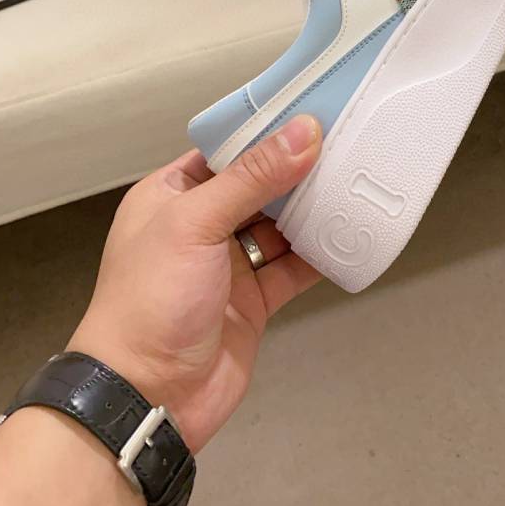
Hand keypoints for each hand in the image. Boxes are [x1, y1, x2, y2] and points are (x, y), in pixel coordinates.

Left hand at [69, 114, 321, 452]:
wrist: (146, 397)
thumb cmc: (150, 300)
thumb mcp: (195, 223)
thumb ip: (253, 177)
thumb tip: (304, 131)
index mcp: (173, 195)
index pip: (227, 149)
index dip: (267, 129)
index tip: (314, 108)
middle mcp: (202, 224)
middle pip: (260, 184)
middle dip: (299, 167)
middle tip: (348, 139)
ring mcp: (230, 264)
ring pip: (281, 224)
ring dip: (314, 207)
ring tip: (357, 177)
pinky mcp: (255, 300)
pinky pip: (295, 267)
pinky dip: (321, 252)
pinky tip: (350, 232)